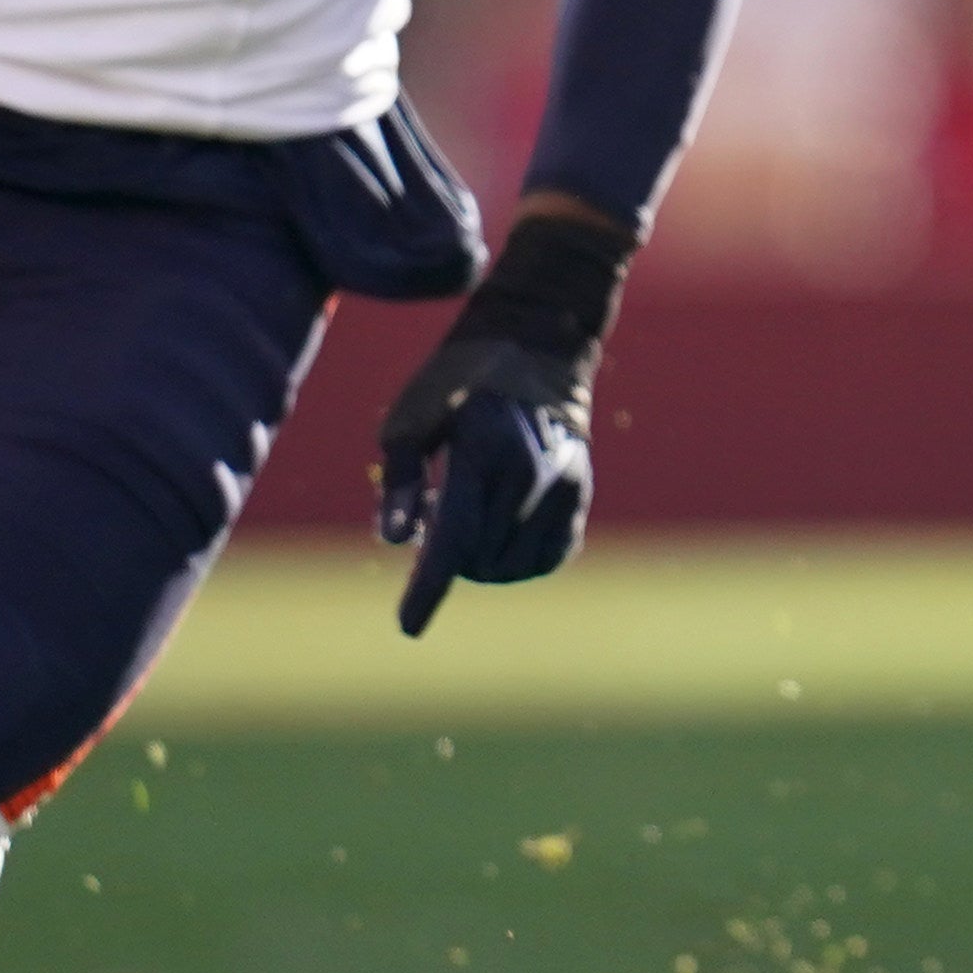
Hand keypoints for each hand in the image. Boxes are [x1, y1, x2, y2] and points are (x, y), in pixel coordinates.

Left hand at [375, 215, 630, 635]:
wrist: (535, 345)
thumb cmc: (456, 380)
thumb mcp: (411, 418)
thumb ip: (401, 482)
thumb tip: (393, 542)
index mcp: (484, 448)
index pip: (454, 538)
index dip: (428, 588)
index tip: (409, 628)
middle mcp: (532, 471)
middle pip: (477, 559)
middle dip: (445, 555)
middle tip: (432, 510)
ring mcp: (564, 484)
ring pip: (511, 566)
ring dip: (478, 558)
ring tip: (468, 510)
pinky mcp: (579, 496)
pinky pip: (544, 559)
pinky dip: (514, 558)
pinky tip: (499, 524)